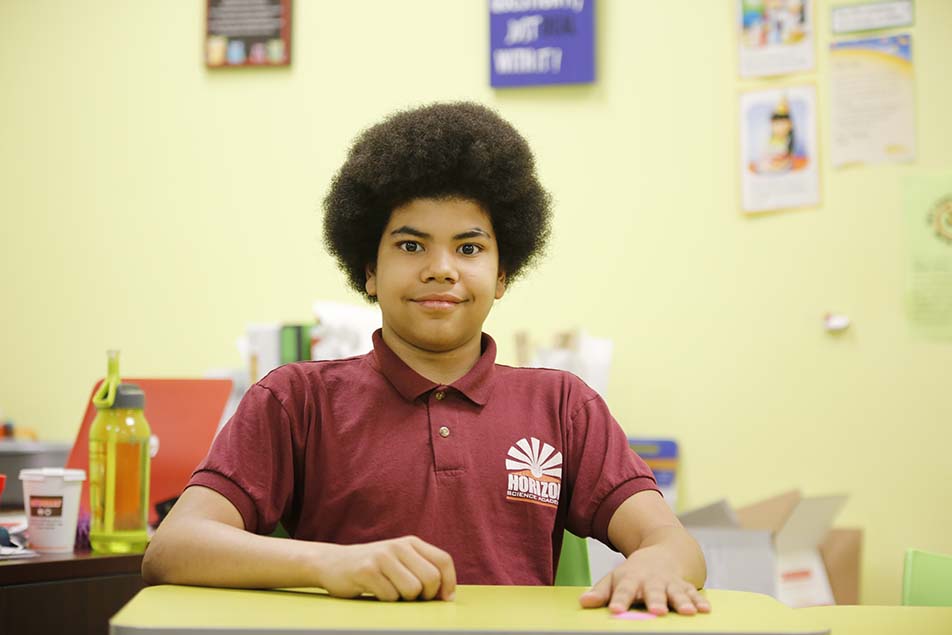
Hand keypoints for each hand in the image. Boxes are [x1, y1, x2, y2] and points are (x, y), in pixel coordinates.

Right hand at [315, 536, 455, 601]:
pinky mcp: (367, 570)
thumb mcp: (400, 561)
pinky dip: (386, 601)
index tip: (444, 599)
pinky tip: (374, 592)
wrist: (332, 563)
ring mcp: (382, 557)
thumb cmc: (373, 568)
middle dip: (425, 596)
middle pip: (431, 578)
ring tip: (391, 592)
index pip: (444, 561)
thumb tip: (448, 596)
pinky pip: (390, 596)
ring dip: (404, 600)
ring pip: (412, 590)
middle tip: (411, 598)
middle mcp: (398, 546)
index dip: (449, 583)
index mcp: (411, 543)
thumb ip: (422, 570)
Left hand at [579, 545, 710, 615]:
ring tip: (687, 612)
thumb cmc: (635, 572)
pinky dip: (699, 601)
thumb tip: (583, 603)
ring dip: (682, 602)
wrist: (665, 550)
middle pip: (653, 591)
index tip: (615, 610)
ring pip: (677, 593)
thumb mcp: (616, 578)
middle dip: (655, 601)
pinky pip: (694, 593)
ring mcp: (671, 583)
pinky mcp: (686, 586)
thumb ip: (601, 591)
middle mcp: (652, 581)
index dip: (619, 600)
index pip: (624, 590)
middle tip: (656, 611)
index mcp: (632, 579)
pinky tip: (705, 610)